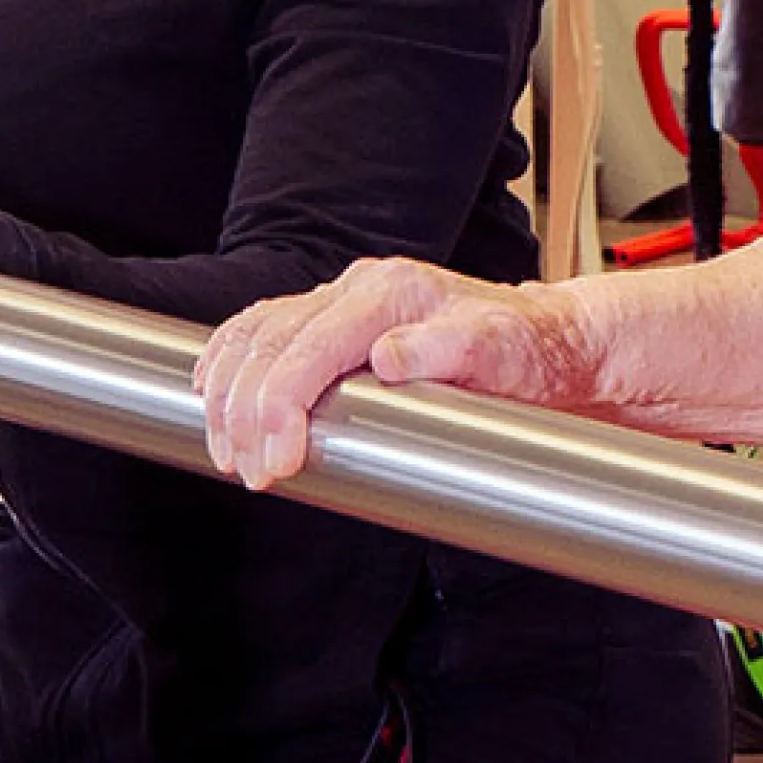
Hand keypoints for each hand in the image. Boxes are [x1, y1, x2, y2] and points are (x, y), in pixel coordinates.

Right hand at [197, 256, 589, 489]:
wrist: (550, 343)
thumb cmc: (529, 352)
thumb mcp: (506, 352)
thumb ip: (453, 349)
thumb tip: (389, 356)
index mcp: (393, 293)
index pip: (310, 345)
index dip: (280, 405)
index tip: (276, 463)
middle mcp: (362, 288)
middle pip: (272, 342)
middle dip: (247, 412)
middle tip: (251, 473)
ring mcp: (345, 300)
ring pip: (257, 333)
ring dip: (229, 393)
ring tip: (228, 452)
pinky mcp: (337, 320)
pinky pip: (263, 328)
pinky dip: (230, 358)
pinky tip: (212, 390)